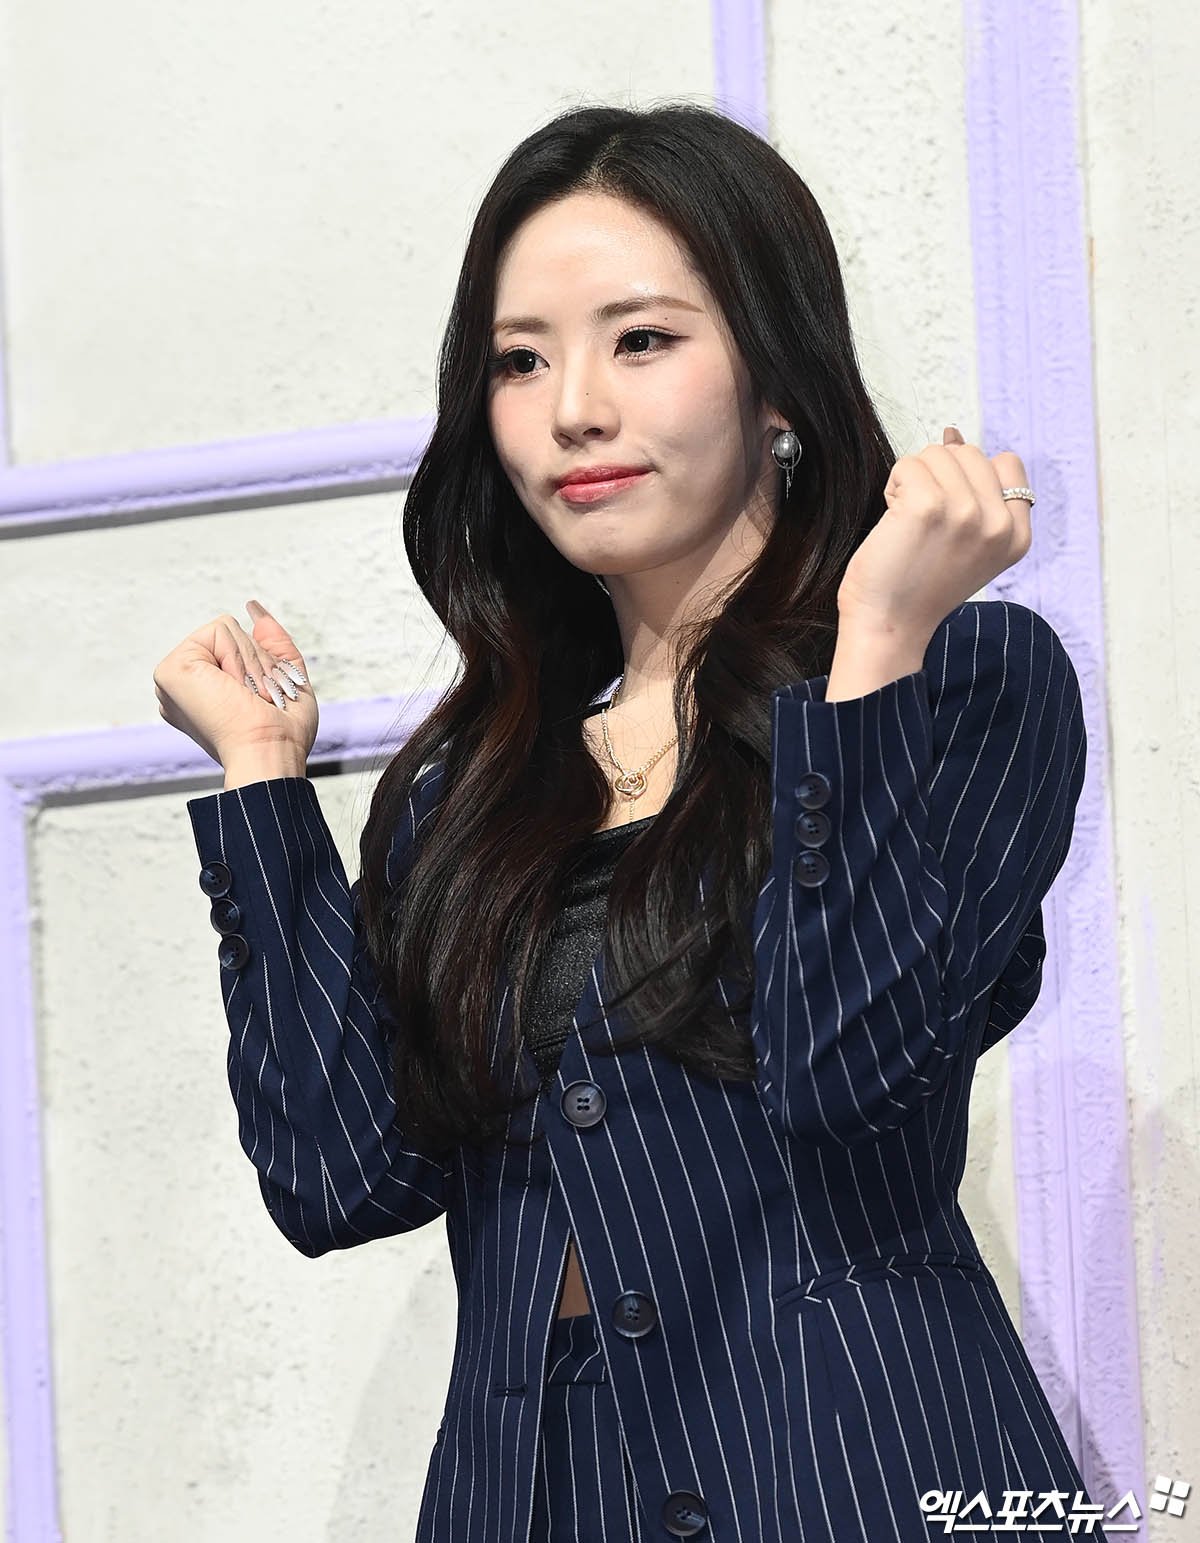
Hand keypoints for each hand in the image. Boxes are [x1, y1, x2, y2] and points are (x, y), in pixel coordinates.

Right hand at [152, 600, 317, 769]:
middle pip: (232, 634)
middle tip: (258, 699)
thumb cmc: (283, 731)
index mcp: (203, 691)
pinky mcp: (171, 669)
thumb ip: (272, 642)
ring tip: (247, 696)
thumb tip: (253, 608)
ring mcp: (174, 676)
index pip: (238, 648)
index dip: (261, 667)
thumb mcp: (285, 677)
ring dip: (252, 663)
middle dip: (259, 662)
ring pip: (228, 629)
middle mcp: (184, 685)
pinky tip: (234, 688)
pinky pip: (221, 630)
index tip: (263, 701)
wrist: (270, 750)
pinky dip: (239, 658)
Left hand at [836, 426, 1033, 635]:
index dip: (970, 477)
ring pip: (937, 454)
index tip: (949, 516)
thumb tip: (952, 434)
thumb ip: (974, 493)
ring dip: (913, 481)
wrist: (888, 626)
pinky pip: (908, 464)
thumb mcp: (968, 543)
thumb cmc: (917, 586)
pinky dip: (894, 487)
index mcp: (1017, 536)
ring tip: (909, 524)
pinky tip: (894, 522)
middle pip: (968, 453)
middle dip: (938, 477)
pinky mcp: (929, 506)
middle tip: (924, 524)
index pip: (1007, 463)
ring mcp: (967, 513)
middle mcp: (999, 525)